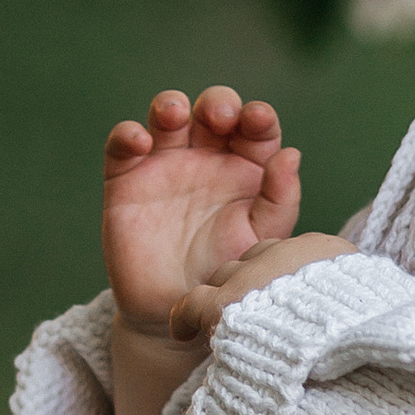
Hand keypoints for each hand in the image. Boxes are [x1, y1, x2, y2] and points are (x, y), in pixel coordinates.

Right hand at [102, 84, 302, 331]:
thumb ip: (280, 198)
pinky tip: (140, 142)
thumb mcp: (262, 238)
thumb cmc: (226, 272)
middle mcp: (207, 157)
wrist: (175, 312)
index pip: (255, 128)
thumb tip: (291, 154)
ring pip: (167, 116)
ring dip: (170, 106)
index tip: (258, 120)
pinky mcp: (127, 179)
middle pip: (212, 111)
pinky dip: (128, 135)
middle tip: (220, 117)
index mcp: (246, 166)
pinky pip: (123, 145)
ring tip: (174, 114)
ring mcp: (166, 164)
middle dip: (217, 103)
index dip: (257, 116)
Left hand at [167, 231, 356, 343]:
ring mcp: (253, 277)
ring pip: (226, 278)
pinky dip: (186, 317)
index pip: (296, 256)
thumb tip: (373, 307)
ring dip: (227, 301)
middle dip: (255, 286)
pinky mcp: (224, 303)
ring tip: (227, 327)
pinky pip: (193, 305)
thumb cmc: (366, 331)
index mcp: (326, 252)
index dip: (286, 279)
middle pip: (259, 262)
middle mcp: (286, 255)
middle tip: (259, 318)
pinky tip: (183, 332)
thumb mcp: (375, 301)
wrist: (343, 344)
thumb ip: (361, 296)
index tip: (287, 300)